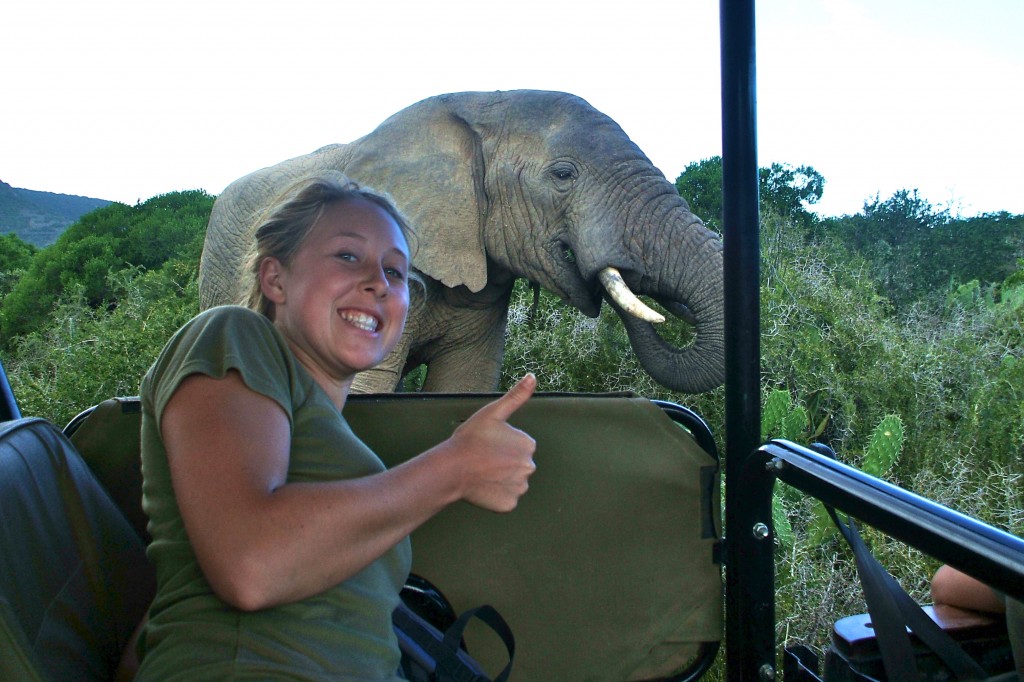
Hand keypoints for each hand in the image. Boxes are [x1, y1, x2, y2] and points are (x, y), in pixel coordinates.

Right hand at [447, 374, 537, 511]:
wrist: (452, 469)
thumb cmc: (470, 439)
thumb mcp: (493, 412)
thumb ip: (516, 396)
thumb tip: (533, 376)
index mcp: (528, 445)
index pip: (519, 446)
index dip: (501, 445)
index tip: (487, 445)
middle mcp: (529, 467)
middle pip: (517, 464)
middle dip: (503, 463)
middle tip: (483, 459)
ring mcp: (520, 487)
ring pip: (512, 482)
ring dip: (500, 479)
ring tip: (482, 472)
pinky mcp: (510, 504)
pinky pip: (505, 498)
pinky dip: (496, 494)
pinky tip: (483, 486)